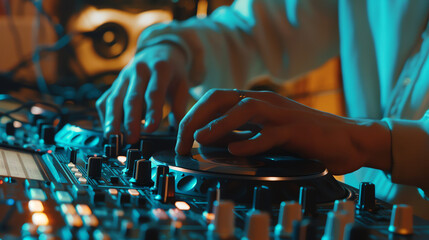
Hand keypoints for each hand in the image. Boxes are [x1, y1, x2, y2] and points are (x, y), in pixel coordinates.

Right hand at [96, 44, 189, 143]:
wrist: (158, 50)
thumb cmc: (172, 72)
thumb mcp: (182, 84)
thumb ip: (180, 107)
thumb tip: (180, 131)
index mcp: (160, 68)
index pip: (154, 92)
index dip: (152, 111)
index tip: (151, 129)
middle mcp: (139, 70)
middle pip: (132, 97)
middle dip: (131, 120)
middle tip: (132, 139)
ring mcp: (123, 76)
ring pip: (114, 99)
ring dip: (112, 120)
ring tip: (113, 138)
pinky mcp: (114, 84)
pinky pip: (105, 100)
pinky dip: (105, 116)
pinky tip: (109, 131)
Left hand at [175, 89, 390, 174]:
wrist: (346, 140)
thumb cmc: (304, 138)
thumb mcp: (265, 133)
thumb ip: (240, 133)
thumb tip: (210, 139)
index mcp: (255, 102)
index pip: (215, 100)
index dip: (194, 116)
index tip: (181, 138)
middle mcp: (265, 102)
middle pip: (222, 98)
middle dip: (197, 117)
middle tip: (183, 140)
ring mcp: (281, 114)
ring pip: (244, 109)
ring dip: (219, 124)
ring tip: (200, 138)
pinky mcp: (296, 130)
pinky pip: (271, 134)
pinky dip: (251, 142)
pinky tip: (236, 150)